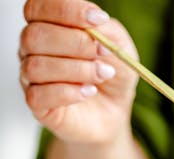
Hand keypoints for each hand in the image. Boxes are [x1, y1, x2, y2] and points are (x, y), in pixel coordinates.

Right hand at [19, 0, 137, 144]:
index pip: (39, 7)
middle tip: (103, 52)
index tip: (98, 19)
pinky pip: (39, 95)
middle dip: (76, 43)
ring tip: (103, 74)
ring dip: (77, 69)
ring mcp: (31, 77)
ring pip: (37, 66)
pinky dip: (69, 92)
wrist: (116, 110)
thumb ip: (106, 30)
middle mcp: (33, 49)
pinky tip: (89, 91)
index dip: (67, 10)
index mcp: (48, 25)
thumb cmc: (112, 73)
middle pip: (35, 35)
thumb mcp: (119, 46)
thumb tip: (93, 24)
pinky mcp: (36, 104)